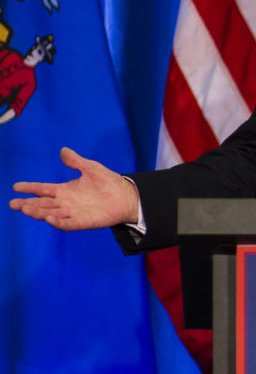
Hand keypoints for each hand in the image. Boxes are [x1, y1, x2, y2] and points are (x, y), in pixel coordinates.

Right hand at [9, 147, 138, 230]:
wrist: (126, 196)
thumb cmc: (109, 182)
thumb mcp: (91, 168)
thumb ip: (76, 161)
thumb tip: (63, 150)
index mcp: (65, 190)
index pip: (43, 189)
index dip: (30, 188)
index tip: (16, 186)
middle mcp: (65, 203)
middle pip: (42, 204)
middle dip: (27, 204)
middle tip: (13, 203)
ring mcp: (73, 213)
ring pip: (50, 214)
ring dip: (38, 212)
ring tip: (25, 209)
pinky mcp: (83, 222)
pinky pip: (67, 224)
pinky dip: (58, 222)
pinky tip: (49, 219)